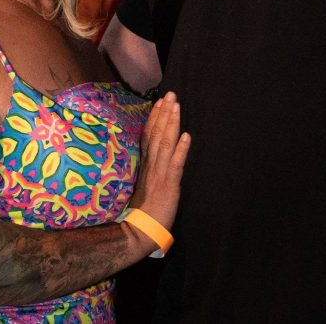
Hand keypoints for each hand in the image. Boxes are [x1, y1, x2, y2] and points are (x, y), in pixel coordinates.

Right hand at [125, 92, 190, 250]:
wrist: (139, 231)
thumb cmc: (143, 211)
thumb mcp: (143, 186)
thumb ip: (148, 170)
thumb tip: (152, 158)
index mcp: (145, 165)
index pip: (149, 136)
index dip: (155, 117)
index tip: (160, 102)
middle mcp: (151, 165)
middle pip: (156, 134)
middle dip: (164, 113)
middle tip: (171, 94)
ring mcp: (159, 174)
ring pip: (165, 143)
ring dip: (172, 123)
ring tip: (177, 106)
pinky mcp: (169, 185)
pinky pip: (175, 164)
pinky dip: (181, 149)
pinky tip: (186, 135)